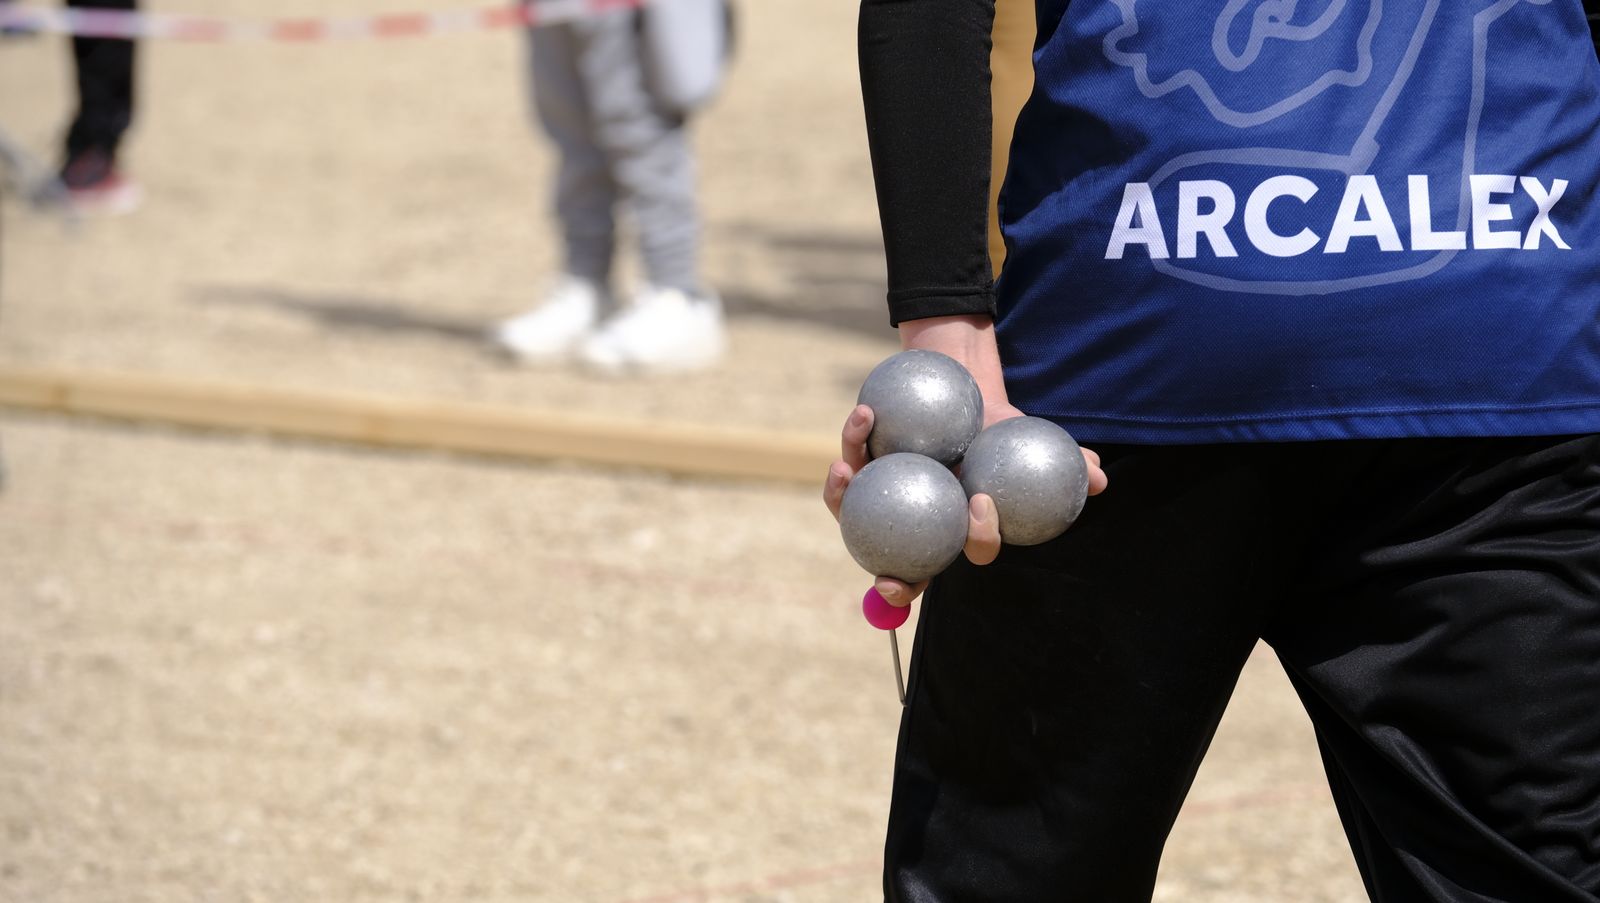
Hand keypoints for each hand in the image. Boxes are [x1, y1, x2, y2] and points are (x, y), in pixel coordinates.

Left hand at [822, 403, 1105, 608]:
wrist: (963, 394)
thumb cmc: (1000, 429)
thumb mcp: (1033, 441)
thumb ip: (1068, 462)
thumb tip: (1101, 478)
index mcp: (956, 529)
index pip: (959, 559)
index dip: (971, 560)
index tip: (971, 528)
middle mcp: (914, 525)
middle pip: (896, 566)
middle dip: (890, 584)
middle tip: (885, 577)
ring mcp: (881, 499)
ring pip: (854, 511)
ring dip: (844, 495)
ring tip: (846, 470)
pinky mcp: (859, 466)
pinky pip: (850, 460)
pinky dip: (854, 439)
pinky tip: (864, 416)